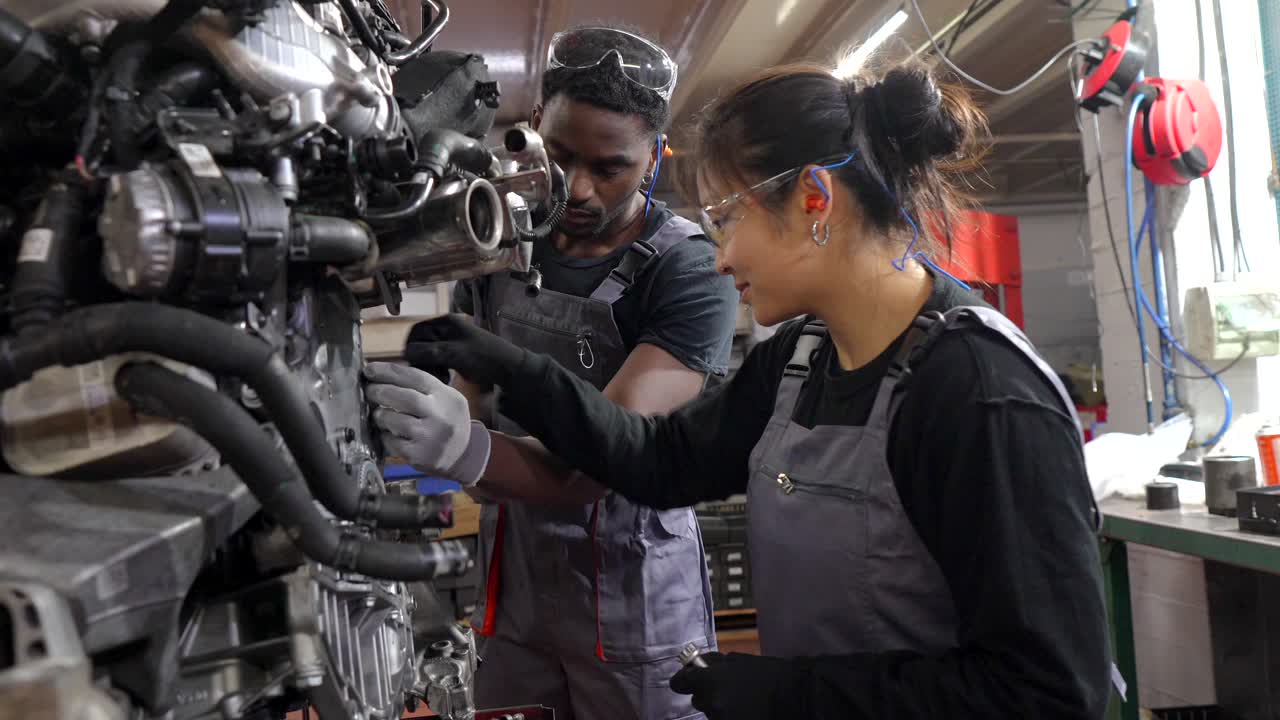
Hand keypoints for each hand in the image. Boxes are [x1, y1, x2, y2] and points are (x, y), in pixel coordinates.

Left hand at [364, 362, 490, 485]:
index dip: (389, 371)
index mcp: (446, 397)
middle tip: (369, 390)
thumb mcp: (444, 398)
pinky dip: (385, 435)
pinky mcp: (420, 456)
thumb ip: (420, 387)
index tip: (370, 369)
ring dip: (381, 415)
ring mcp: (431, 437)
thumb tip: (382, 375)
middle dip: (382, 392)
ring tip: (377, 414)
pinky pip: (393, 442)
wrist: (464, 455)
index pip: (416, 378)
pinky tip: (386, 432)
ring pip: (397, 421)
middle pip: (407, 398)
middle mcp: (441, 416)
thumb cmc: (446, 420)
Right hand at [403, 314, 526, 387]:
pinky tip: (446, 377)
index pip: (415, 333)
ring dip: (429, 366)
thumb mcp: (453, 354)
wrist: (509, 369)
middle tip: (431, 374)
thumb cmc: (483, 358)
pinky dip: (437, 369)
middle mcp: (447, 328)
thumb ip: (428, 352)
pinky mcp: (456, 353)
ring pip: (428, 353)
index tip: (417, 366)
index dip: (413, 349)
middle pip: (420, 343)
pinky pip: (438, 360)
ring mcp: (452, 340)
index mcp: (446, 322)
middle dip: (422, 360)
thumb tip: (406, 354)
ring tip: (440, 377)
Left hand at [669, 652, 794, 719]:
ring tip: (743, 702)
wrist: (795, 698)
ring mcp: (721, 719)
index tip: (687, 680)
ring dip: (720, 706)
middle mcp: (712, 702)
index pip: (680, 682)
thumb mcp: (740, 661)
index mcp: (711, 680)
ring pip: (711, 712)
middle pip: (698, 699)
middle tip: (729, 689)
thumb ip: (716, 663)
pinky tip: (746, 711)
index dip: (684, 680)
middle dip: (708, 693)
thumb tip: (700, 664)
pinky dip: (730, 716)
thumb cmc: (770, 675)